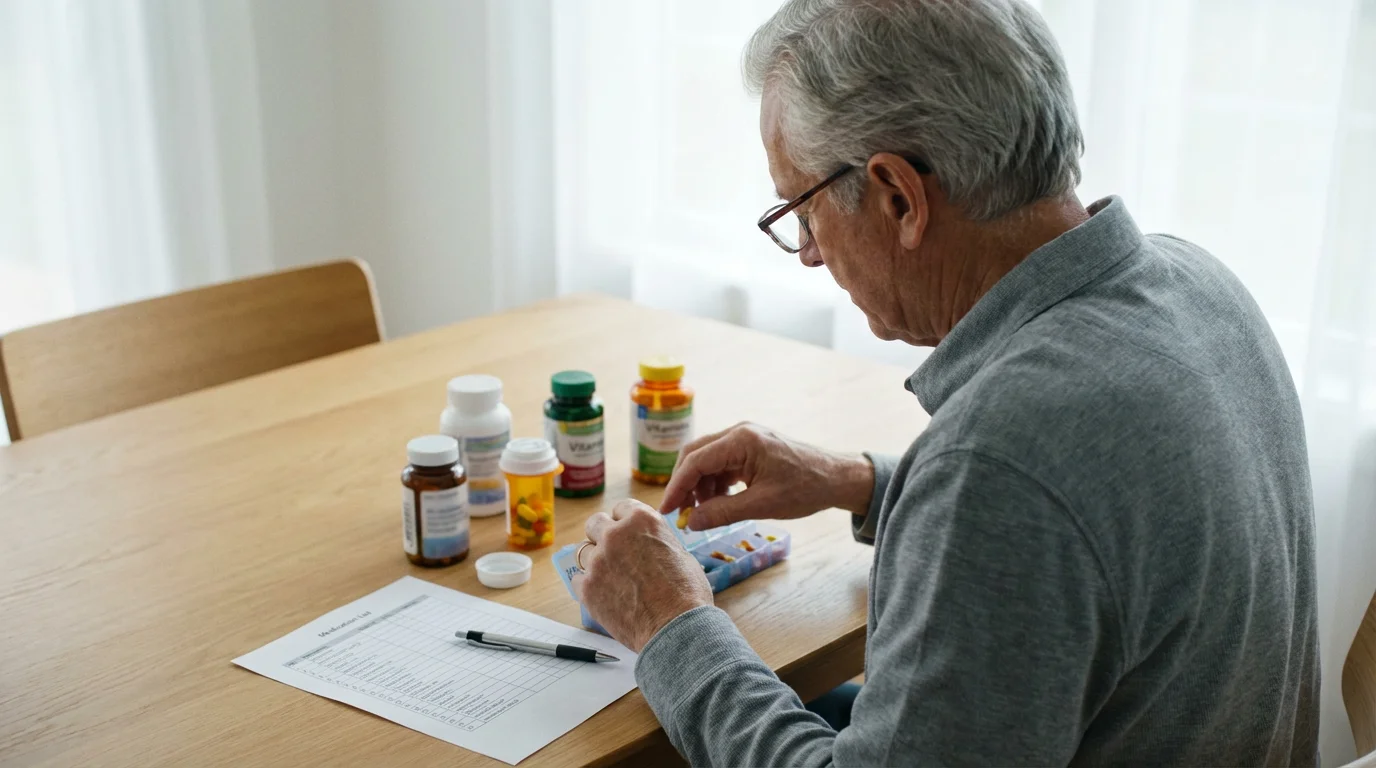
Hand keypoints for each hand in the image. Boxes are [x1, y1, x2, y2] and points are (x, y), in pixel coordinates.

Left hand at [573, 499, 713, 652]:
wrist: (675, 627)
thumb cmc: (686, 594)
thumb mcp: (680, 554)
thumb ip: (657, 542)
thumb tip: (650, 545)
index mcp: (642, 521)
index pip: (621, 508)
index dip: (624, 521)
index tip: (625, 531)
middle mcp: (616, 534)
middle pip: (595, 523)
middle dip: (602, 534)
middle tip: (613, 551)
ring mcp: (598, 561)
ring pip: (584, 552)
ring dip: (596, 561)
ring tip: (611, 578)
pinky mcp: (587, 587)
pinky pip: (579, 580)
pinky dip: (589, 587)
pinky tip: (605, 596)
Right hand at [660, 422, 873, 529]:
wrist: (836, 478)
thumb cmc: (806, 489)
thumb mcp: (762, 505)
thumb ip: (723, 512)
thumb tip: (692, 523)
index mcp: (742, 440)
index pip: (695, 460)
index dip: (677, 486)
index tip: (666, 510)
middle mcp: (739, 432)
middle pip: (696, 455)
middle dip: (685, 485)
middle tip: (678, 513)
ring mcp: (745, 438)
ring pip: (708, 460)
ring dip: (700, 486)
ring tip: (702, 514)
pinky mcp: (750, 448)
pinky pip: (722, 463)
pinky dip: (715, 483)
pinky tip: (718, 503)